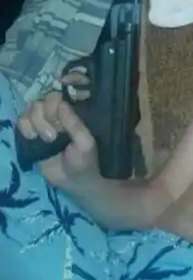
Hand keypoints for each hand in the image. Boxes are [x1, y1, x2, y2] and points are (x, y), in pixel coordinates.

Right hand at [16, 73, 98, 188]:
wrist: (74, 181)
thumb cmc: (84, 160)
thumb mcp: (85, 142)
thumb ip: (74, 124)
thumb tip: (61, 104)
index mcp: (70, 114)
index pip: (55, 97)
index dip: (53, 107)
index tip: (60, 124)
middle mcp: (55, 116)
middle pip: (40, 102)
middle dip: (45, 119)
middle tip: (54, 137)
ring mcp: (42, 124)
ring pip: (29, 111)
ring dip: (36, 125)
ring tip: (47, 141)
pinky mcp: (31, 136)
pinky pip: (21, 123)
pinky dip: (26, 129)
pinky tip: (34, 139)